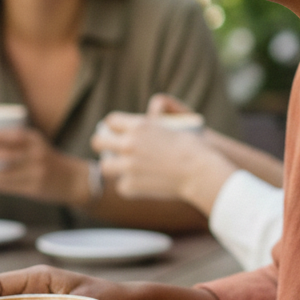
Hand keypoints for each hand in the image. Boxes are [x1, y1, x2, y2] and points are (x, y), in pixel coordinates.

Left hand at [0, 127, 88, 205]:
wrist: (72, 180)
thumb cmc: (48, 160)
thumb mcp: (38, 146)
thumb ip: (18, 143)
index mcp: (37, 141)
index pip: (16, 136)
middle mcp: (37, 155)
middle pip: (8, 155)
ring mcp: (36, 173)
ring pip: (6, 173)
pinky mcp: (34, 188)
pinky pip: (9, 186)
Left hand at [93, 113, 234, 211]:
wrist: (200, 172)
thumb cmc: (193, 146)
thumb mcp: (173, 124)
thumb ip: (155, 118)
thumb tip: (149, 112)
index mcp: (138, 126)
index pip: (110, 121)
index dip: (113, 126)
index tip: (116, 131)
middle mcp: (129, 145)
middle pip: (98, 142)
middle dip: (103, 144)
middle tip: (111, 148)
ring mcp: (128, 167)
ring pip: (105, 167)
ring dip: (113, 166)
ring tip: (122, 168)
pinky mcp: (131, 186)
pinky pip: (121, 185)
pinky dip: (130, 185)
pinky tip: (140, 183)